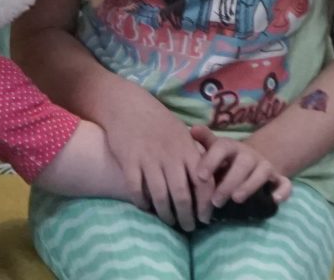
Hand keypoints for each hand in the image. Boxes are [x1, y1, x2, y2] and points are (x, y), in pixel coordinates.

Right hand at [104, 93, 211, 230]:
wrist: (127, 105)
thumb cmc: (158, 121)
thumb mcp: (182, 134)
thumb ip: (194, 156)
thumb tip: (206, 181)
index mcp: (186, 150)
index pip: (203, 183)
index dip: (205, 205)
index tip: (204, 218)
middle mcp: (169, 156)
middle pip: (181, 194)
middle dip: (186, 215)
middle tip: (188, 227)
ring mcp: (148, 159)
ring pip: (159, 195)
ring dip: (165, 213)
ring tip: (168, 221)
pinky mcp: (128, 160)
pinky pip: (136, 188)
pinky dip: (141, 202)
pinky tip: (145, 207)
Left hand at [190, 126, 293, 208]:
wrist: (248, 162)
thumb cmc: (223, 160)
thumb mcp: (212, 150)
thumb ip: (204, 141)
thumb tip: (193, 129)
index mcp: (230, 146)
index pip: (221, 148)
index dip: (210, 161)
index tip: (199, 177)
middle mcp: (249, 154)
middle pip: (243, 164)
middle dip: (229, 182)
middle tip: (215, 201)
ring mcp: (265, 166)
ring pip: (262, 173)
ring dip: (250, 186)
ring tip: (236, 199)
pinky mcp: (278, 179)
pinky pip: (285, 185)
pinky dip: (282, 192)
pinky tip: (274, 200)